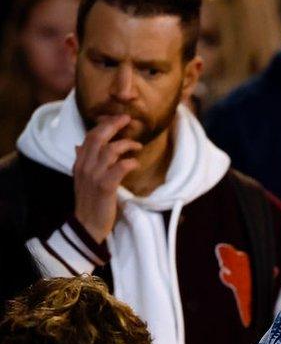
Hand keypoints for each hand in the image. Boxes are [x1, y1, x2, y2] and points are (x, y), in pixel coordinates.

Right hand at [73, 114, 141, 242]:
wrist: (87, 225)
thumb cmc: (90, 201)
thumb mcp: (82, 178)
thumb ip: (83, 161)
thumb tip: (79, 145)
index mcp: (80, 163)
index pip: (90, 136)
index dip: (105, 125)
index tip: (119, 119)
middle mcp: (85, 166)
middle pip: (98, 138)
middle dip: (113, 125)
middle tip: (128, 119)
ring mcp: (94, 176)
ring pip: (109, 150)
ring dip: (126, 144)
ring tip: (138, 146)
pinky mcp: (105, 187)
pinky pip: (119, 168)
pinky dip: (129, 162)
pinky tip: (135, 164)